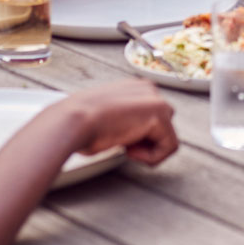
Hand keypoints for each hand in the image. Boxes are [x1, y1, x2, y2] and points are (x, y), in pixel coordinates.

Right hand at [56, 79, 179, 165]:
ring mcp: (157, 100)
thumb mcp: (106, 115)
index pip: (151, 117)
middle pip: (163, 126)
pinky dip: (152, 157)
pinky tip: (130, 151)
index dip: (138, 137)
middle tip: (123, 145)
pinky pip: (169, 147)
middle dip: (146, 142)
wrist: (74, 121)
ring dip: (148, 150)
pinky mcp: (160, 116)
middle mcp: (149, 89)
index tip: (119, 140)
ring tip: (126, 148)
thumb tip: (135, 136)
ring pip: (167, 137)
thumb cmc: (81, 122)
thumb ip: (125, 119)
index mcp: (135, 87)